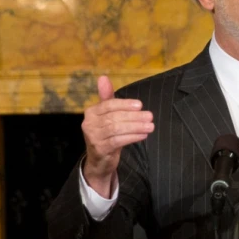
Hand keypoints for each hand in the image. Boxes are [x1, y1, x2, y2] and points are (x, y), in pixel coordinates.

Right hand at [81, 75, 153, 196]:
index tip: (140, 105)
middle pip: (114, 117)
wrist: (99, 161)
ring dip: (136, 127)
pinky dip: (132, 137)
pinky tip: (143, 135)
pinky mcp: (100, 149)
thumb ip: (107, 98)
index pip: (109, 105)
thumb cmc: (106, 135)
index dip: (125, 104)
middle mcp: (89, 123)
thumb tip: (103, 77)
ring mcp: (93, 137)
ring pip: (117, 129)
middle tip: (150, 116)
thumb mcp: (106, 116)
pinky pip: (118, 141)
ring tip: (150, 126)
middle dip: (134, 116)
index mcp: (91, 112)